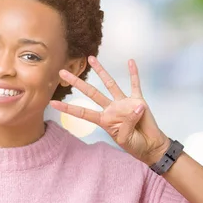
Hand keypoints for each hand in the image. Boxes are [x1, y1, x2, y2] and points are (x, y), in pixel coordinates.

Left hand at [49, 56, 169, 165]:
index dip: (68, 107)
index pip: (82, 112)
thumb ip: (127, 123)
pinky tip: (130, 62)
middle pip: (91, 93)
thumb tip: (135, 106)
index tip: (52, 103)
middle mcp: (111, 108)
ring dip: (101, 71)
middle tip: (62, 72)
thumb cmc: (135, 144)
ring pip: (110, 83)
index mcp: (104, 120)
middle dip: (77, 83)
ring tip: (91, 58)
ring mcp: (124, 103)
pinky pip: (135, 84)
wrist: (150, 145)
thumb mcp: (125, 138)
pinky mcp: (138, 100)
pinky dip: (133, 73)